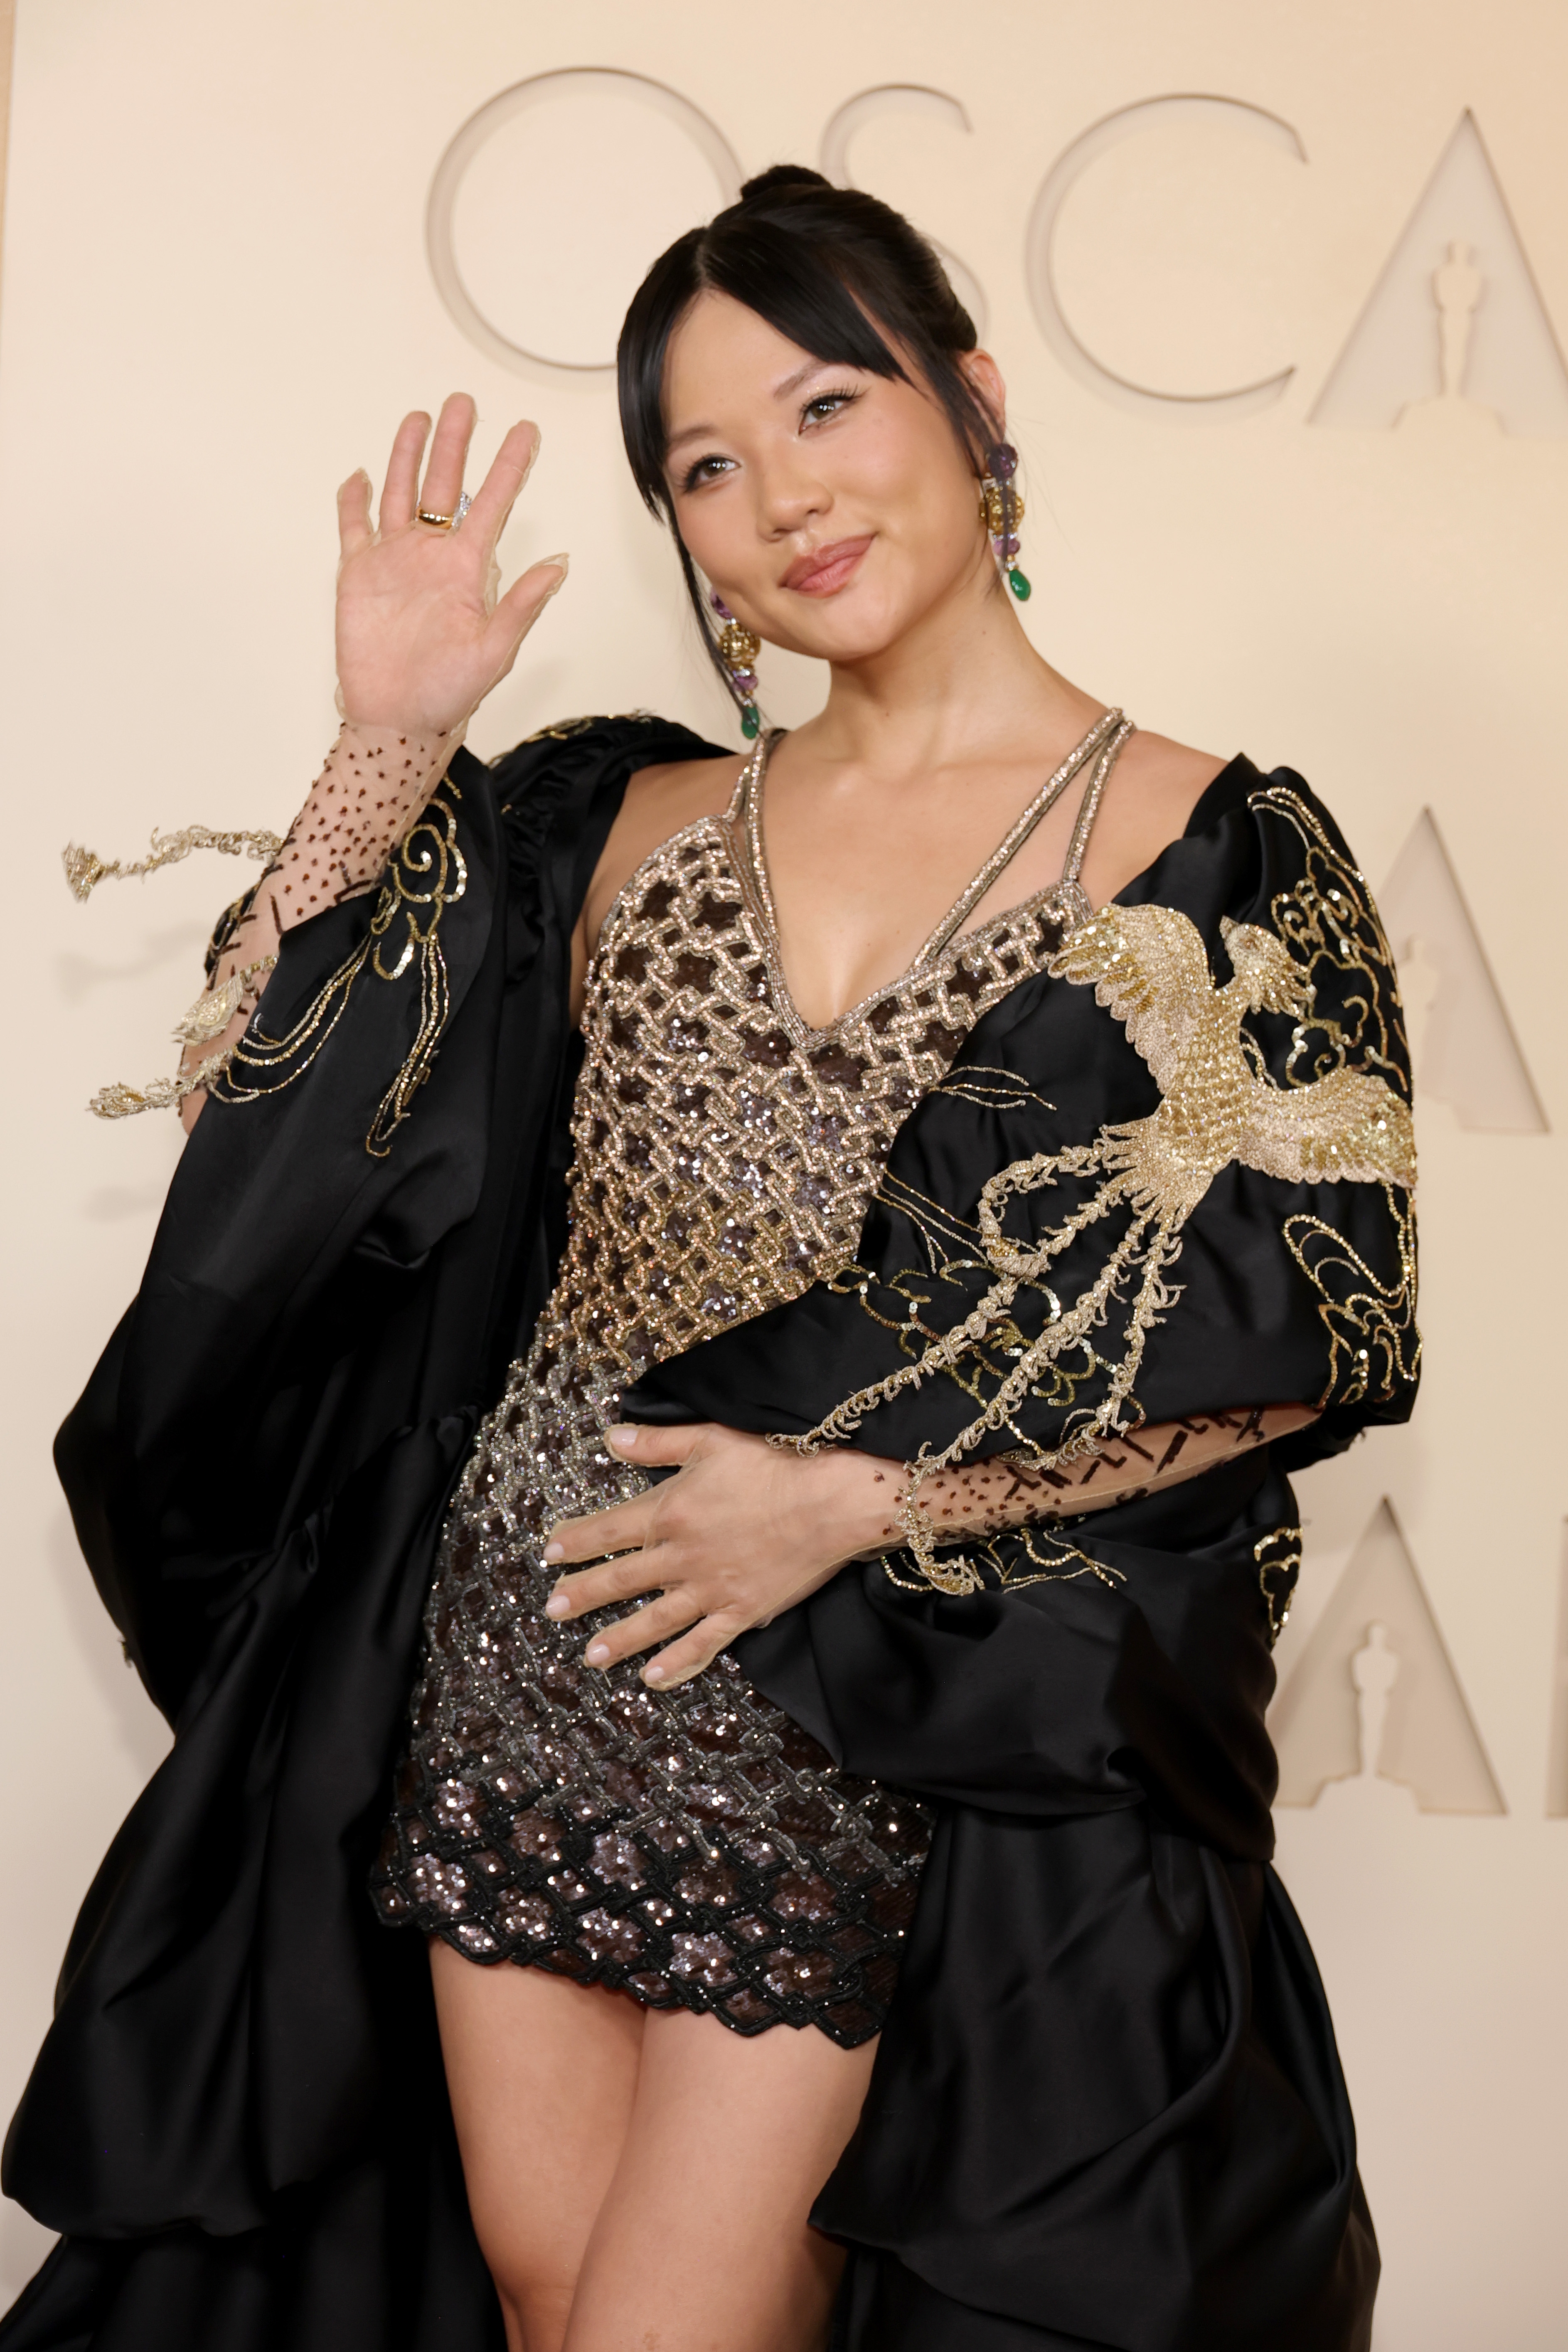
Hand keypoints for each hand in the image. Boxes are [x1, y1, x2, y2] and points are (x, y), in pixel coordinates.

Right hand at [334, 392, 566, 734]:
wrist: (397, 718)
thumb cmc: (449, 693)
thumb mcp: (494, 652)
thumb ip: (523, 605)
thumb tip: (558, 563)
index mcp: (469, 569)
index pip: (494, 503)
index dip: (510, 466)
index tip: (527, 430)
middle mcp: (433, 556)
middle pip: (445, 485)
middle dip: (455, 443)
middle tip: (464, 403)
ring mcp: (396, 561)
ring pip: (402, 493)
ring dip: (409, 456)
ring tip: (420, 418)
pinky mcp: (359, 574)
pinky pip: (354, 527)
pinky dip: (353, 500)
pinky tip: (359, 475)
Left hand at [541, 1424, 901, 1688]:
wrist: (828, 1501)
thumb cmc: (773, 1463)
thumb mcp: (709, 1440)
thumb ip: (657, 1443)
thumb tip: (610, 1438)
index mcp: (669, 1511)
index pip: (609, 1529)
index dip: (577, 1541)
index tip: (550, 1552)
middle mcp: (681, 1556)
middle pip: (622, 1578)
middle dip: (584, 1594)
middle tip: (552, 1611)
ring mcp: (710, 1589)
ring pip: (654, 1619)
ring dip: (619, 1639)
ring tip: (591, 1656)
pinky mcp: (740, 1611)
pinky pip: (702, 1644)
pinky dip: (677, 1663)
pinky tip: (654, 1678)